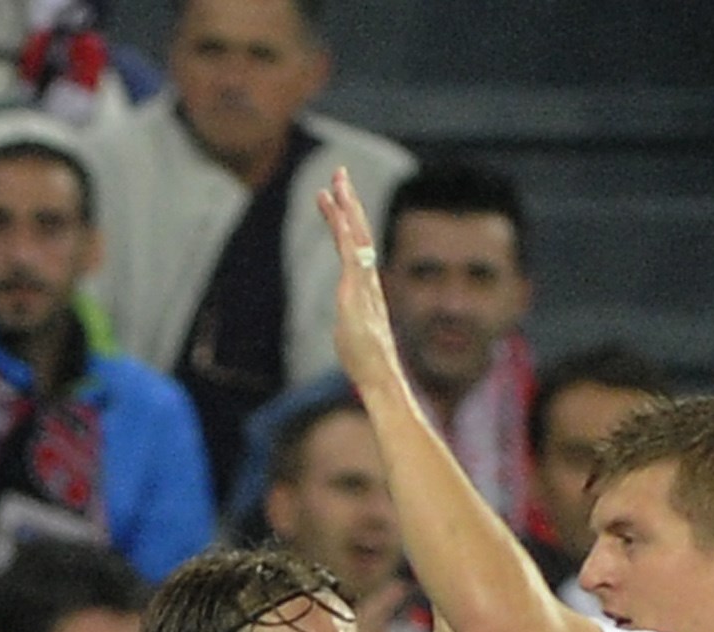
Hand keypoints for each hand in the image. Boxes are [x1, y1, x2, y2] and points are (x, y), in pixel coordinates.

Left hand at [318, 168, 402, 395]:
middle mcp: (366, 279)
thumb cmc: (365, 361)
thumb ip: (349, 315)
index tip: (334, 195)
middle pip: (358, 232)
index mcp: (364, 285)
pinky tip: (341, 216)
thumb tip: (349, 316)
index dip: (344, 219)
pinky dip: (348, 235)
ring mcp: (363, 284)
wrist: (379, 375)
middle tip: (339, 173)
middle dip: (348, 201)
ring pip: (356, 239)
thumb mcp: (350, 331)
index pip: (353, 244)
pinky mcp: (357, 294)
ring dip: (346, 210)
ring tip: (334, 184)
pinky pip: (353, 257)